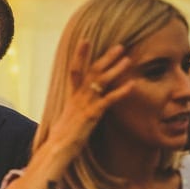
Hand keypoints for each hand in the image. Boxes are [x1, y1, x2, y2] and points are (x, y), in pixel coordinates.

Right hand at [43, 42, 134, 158]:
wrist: (57, 148)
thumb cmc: (62, 137)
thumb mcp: (68, 118)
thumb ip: (75, 109)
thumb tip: (78, 107)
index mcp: (72, 96)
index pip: (75, 70)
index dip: (80, 54)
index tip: (86, 40)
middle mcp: (78, 96)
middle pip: (92, 71)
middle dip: (106, 58)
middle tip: (120, 46)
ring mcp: (85, 104)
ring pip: (101, 81)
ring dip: (116, 69)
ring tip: (128, 59)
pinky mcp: (92, 114)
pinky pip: (108, 100)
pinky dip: (121, 91)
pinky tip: (132, 84)